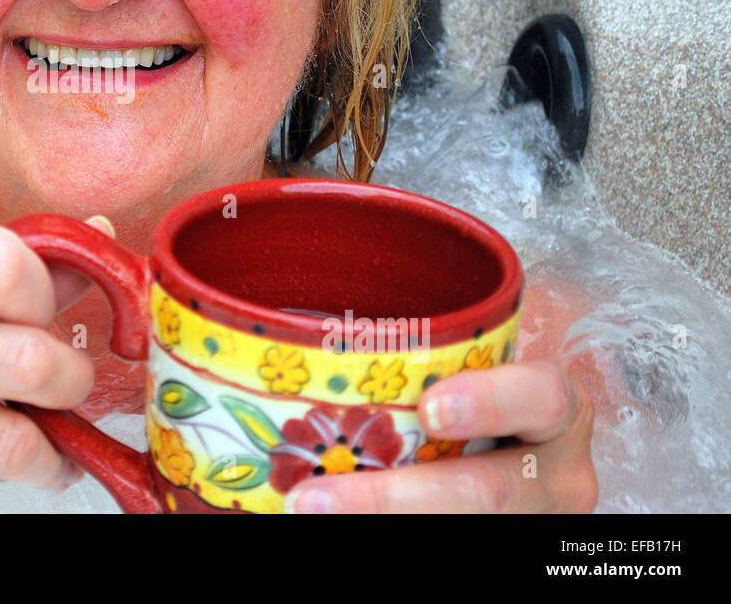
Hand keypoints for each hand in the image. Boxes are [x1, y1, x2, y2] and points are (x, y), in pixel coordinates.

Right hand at [0, 210, 109, 512]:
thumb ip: (5, 266)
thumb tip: (98, 237)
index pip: (5, 262)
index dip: (44, 297)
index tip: (40, 315)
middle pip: (20, 356)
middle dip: (66, 380)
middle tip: (67, 385)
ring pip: (8, 433)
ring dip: (47, 442)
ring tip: (49, 435)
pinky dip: (5, 473)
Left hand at [283, 361, 597, 512]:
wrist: (519, 441)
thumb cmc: (482, 383)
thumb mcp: (486, 358)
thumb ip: (437, 342)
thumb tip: (307, 321)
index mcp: (554, 410)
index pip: (541, 397)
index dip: (490, 402)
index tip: (430, 409)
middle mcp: (554, 476)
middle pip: (485, 494)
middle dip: (393, 499)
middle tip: (314, 497)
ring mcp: (532, 518)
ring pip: (460, 529)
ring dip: (378, 522)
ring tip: (306, 509)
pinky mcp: (501, 538)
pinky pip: (443, 538)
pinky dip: (380, 530)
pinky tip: (328, 522)